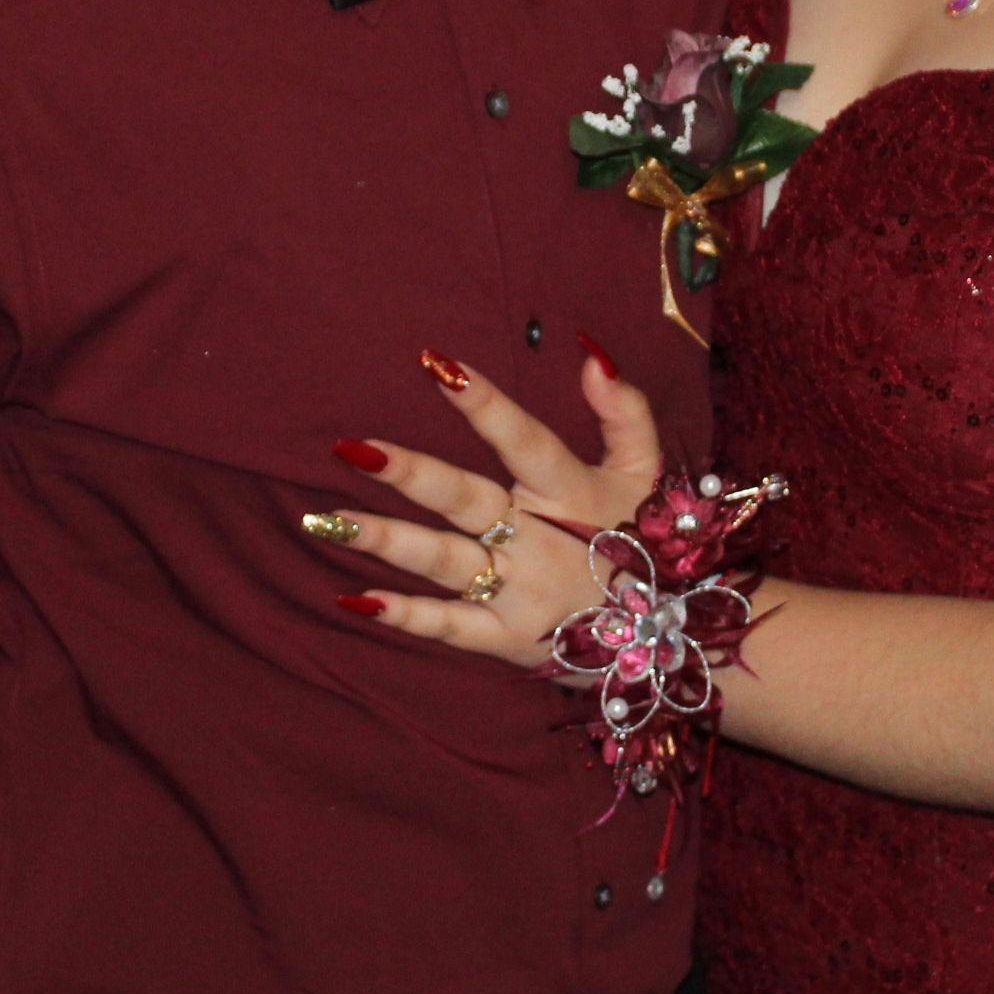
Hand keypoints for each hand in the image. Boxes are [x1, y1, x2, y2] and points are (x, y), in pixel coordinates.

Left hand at [316, 339, 662, 668]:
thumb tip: (590, 353)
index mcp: (571, 491)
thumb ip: (624, 410)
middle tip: (351, 449)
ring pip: (445, 562)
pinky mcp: (506, 639)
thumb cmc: (644, 539)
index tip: (436, 364)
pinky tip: (356, 598)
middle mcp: (540, 541)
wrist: (668, 638)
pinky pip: (450, 627)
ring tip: (325, 521)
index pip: (525, 440)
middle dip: (410, 474)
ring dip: (386, 540)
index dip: (485, 404)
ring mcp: (521, 594)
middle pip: (467, 501)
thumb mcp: (646, 472)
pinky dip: (405, 617)